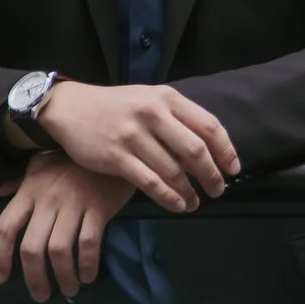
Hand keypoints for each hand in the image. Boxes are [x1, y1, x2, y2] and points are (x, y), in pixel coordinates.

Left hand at [0, 156, 135, 302]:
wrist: (110, 147)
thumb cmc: (71, 160)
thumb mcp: (36, 166)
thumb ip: (9, 182)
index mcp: (29, 192)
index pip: (5, 228)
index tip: (0, 278)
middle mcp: (47, 200)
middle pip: (32, 247)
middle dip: (34, 278)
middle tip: (40, 295)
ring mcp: (74, 204)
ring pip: (59, 249)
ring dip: (62, 276)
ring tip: (68, 290)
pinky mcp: (99, 207)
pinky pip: (89, 242)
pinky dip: (87, 264)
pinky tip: (87, 275)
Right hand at [34, 81, 239, 213]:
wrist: (70, 108)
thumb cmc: (117, 106)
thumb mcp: (150, 98)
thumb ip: (178, 117)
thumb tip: (208, 147)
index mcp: (168, 98)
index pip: (209, 126)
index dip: (225, 150)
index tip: (234, 169)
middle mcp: (153, 115)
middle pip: (195, 150)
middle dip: (212, 175)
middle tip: (219, 190)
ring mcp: (133, 136)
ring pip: (173, 170)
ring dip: (189, 191)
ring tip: (196, 203)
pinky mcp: (115, 157)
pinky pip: (149, 182)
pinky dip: (167, 197)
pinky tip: (177, 205)